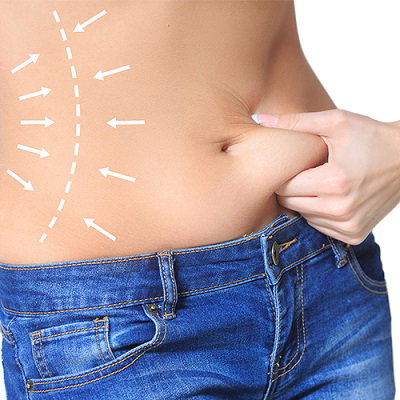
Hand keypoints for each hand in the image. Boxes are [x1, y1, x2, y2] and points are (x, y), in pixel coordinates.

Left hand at [253, 109, 399, 244]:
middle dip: (292, 188)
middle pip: (291, 204)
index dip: (283, 174)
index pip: (284, 187)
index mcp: (334, 182)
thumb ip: (296, 122)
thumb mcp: (336, 122)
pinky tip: (330, 197)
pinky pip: (320, 227)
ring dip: (305, 201)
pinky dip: (319, 214)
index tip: (293, 164)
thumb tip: (261, 119)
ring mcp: (349, 225)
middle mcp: (341, 209)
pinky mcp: (355, 235)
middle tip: (305, 172)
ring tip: (321, 183)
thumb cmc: (371, 137)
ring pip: (304, 217)